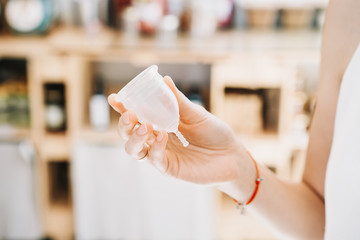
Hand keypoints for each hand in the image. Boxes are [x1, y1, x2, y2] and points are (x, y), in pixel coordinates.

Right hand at [108, 76, 246, 184]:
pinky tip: (161, 136)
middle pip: (128, 134)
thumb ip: (178, 101)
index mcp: (160, 123)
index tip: (115, 98)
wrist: (231, 154)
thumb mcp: (195, 113)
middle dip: (124, 124)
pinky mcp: (168, 167)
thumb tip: (164, 79)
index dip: (122, 108)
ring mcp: (160, 154)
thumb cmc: (214, 132)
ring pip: (134, 149)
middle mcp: (156, 138)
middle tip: (130, 114)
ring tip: (145, 126)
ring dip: (134, 137)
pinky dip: (154, 147)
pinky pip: (154, 159)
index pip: (136, 115)